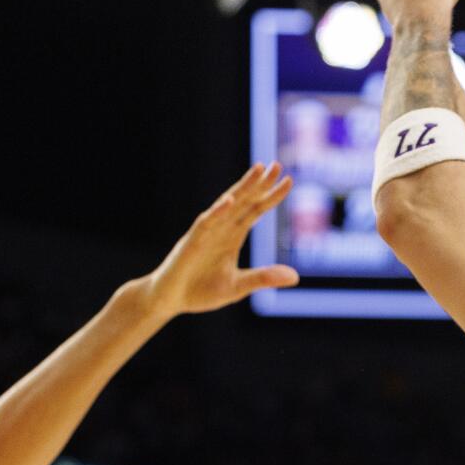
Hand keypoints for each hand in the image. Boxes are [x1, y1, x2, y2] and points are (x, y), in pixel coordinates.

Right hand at [143, 164, 297, 314]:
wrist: (169, 300)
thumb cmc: (200, 291)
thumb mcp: (237, 286)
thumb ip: (263, 278)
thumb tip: (295, 277)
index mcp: (232, 236)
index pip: (255, 211)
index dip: (271, 197)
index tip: (288, 180)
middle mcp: (220, 229)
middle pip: (244, 201)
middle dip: (260, 183)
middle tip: (277, 165)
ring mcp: (205, 234)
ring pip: (226, 205)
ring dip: (242, 188)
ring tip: (258, 171)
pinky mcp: (191, 243)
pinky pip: (205, 224)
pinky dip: (218, 212)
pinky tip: (230, 201)